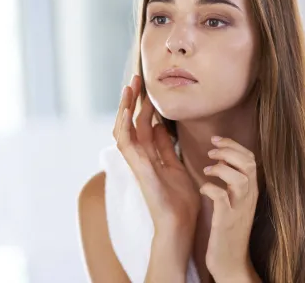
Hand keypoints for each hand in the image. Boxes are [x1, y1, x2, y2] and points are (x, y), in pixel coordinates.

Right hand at [113, 75, 200, 264]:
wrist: (180, 225)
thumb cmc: (179, 200)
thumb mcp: (176, 166)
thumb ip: (165, 147)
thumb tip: (161, 126)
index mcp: (152, 156)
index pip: (145, 125)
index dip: (145, 106)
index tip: (148, 89)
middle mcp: (141, 157)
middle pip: (133, 123)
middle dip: (134, 101)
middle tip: (136, 80)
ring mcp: (137, 162)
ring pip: (124, 129)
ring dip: (125, 108)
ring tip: (129, 88)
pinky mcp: (138, 168)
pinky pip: (126, 143)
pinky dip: (124, 125)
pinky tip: (126, 109)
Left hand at [200, 137, 260, 282]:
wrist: (231, 262)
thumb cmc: (228, 228)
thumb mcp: (234, 201)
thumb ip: (231, 180)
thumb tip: (219, 158)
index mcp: (250, 190)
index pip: (250, 159)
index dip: (233, 144)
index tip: (216, 139)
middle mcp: (248, 197)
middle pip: (248, 164)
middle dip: (228, 150)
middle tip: (211, 150)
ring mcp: (239, 209)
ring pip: (240, 178)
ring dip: (221, 168)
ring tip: (207, 169)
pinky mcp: (227, 221)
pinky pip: (221, 198)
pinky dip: (210, 189)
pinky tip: (203, 189)